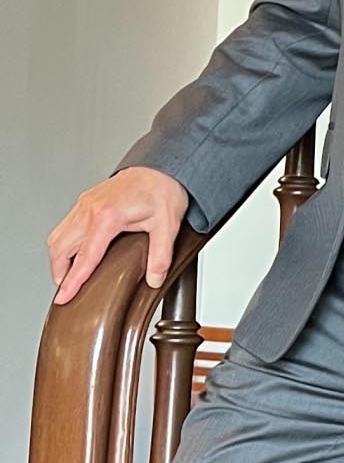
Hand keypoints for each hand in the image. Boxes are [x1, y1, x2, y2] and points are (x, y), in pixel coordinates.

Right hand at [47, 167, 189, 303]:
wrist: (163, 165)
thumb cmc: (164, 189)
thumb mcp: (167, 225)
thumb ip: (160, 256)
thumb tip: (154, 279)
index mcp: (107, 217)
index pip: (84, 257)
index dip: (72, 281)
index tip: (64, 298)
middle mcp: (89, 210)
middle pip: (60, 249)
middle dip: (60, 272)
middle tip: (70, 288)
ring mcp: (84, 204)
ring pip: (57, 237)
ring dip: (60, 258)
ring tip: (71, 273)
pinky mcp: (85, 201)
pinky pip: (65, 226)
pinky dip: (64, 243)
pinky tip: (77, 251)